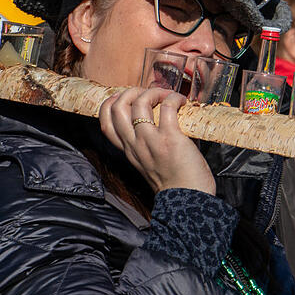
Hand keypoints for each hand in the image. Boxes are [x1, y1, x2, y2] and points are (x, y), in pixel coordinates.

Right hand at [99, 87, 214, 194]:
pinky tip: (182, 102)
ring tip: (167, 96)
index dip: (110, 104)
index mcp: (129, 151)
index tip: (127, 98)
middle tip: (149, 93)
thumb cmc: (177, 182)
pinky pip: (167, 107)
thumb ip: (152, 141)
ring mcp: (150, 142)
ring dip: (154, 92)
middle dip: (130, 92)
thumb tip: (169, 116)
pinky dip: (174, 98)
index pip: (105, 123)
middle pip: (116, 108)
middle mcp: (135, 145)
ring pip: (139, 103)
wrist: (188, 202)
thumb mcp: (152, 162)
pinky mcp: (170, 139)